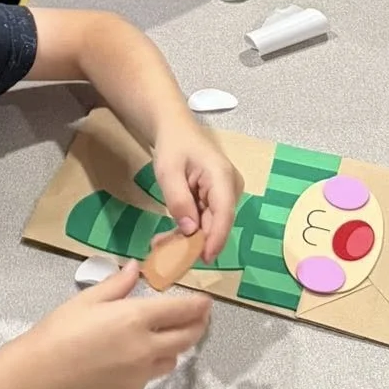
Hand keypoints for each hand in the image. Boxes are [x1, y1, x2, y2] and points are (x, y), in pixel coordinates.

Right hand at [26, 263, 210, 388]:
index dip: (199, 305)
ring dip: (175, 346)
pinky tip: (132, 357)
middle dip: (199, 325)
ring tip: (166, 336)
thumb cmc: (61, 330)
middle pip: (188, 337)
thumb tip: (136, 269)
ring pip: (172, 359)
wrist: (42, 375)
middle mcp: (146, 348)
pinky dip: (150, 364)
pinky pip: (150, 376)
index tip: (206, 301)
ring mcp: (141, 374)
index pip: (182, 311)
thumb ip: (118, 285)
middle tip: (200, 317)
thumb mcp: (88, 299)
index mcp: (136, 319)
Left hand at [152, 118, 243, 258]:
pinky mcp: (215, 201)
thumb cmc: (173, 146)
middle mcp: (229, 189)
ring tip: (159, 245)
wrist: (176, 130)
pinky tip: (166, 238)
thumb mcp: (169, 171)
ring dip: (186, 238)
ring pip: (208, 225)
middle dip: (193, 242)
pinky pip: (203, 221)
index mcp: (223, 177)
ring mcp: (224, 196)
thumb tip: (190, 230)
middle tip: (164, 254)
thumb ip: (179, 200)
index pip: (224, 214)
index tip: (204, 259)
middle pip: (216, 224)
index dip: (215, 239)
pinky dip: (186, 230)